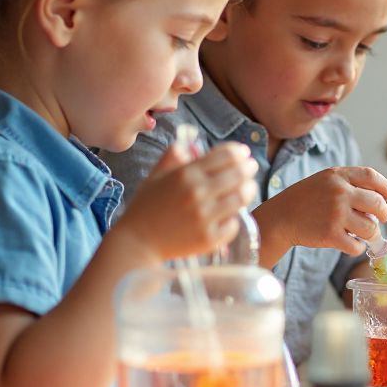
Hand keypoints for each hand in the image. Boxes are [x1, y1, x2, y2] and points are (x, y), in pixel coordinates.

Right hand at [114, 142, 257, 261]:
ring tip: (249, 187)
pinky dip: (235, 218)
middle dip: (249, 167)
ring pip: (241, 197)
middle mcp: (198, 193)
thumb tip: (190, 144)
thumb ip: (172, 157)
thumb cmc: (145, 208)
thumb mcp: (155, 176)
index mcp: (186, 174)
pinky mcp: (209, 238)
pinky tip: (232, 214)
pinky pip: (234, 224)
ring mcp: (205, 217)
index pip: (225, 155)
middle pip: (238, 174)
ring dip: (249, 189)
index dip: (239, 152)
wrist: (135, 242)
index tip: (244, 153)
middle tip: (251, 167)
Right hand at [256, 166, 386, 264]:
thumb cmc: (306, 200)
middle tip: (379, 220)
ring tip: (361, 234)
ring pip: (371, 228)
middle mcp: (339, 192)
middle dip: (383, 214)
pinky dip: (357, 247)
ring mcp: (336, 214)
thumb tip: (386, 196)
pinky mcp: (330, 234)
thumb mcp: (326, 181)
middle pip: (377, 204)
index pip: (372, 176)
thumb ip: (351, 183)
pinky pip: (357, 246)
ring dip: (370, 234)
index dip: (385, 187)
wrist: (280, 217)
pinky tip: (349, 243)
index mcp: (338, 176)